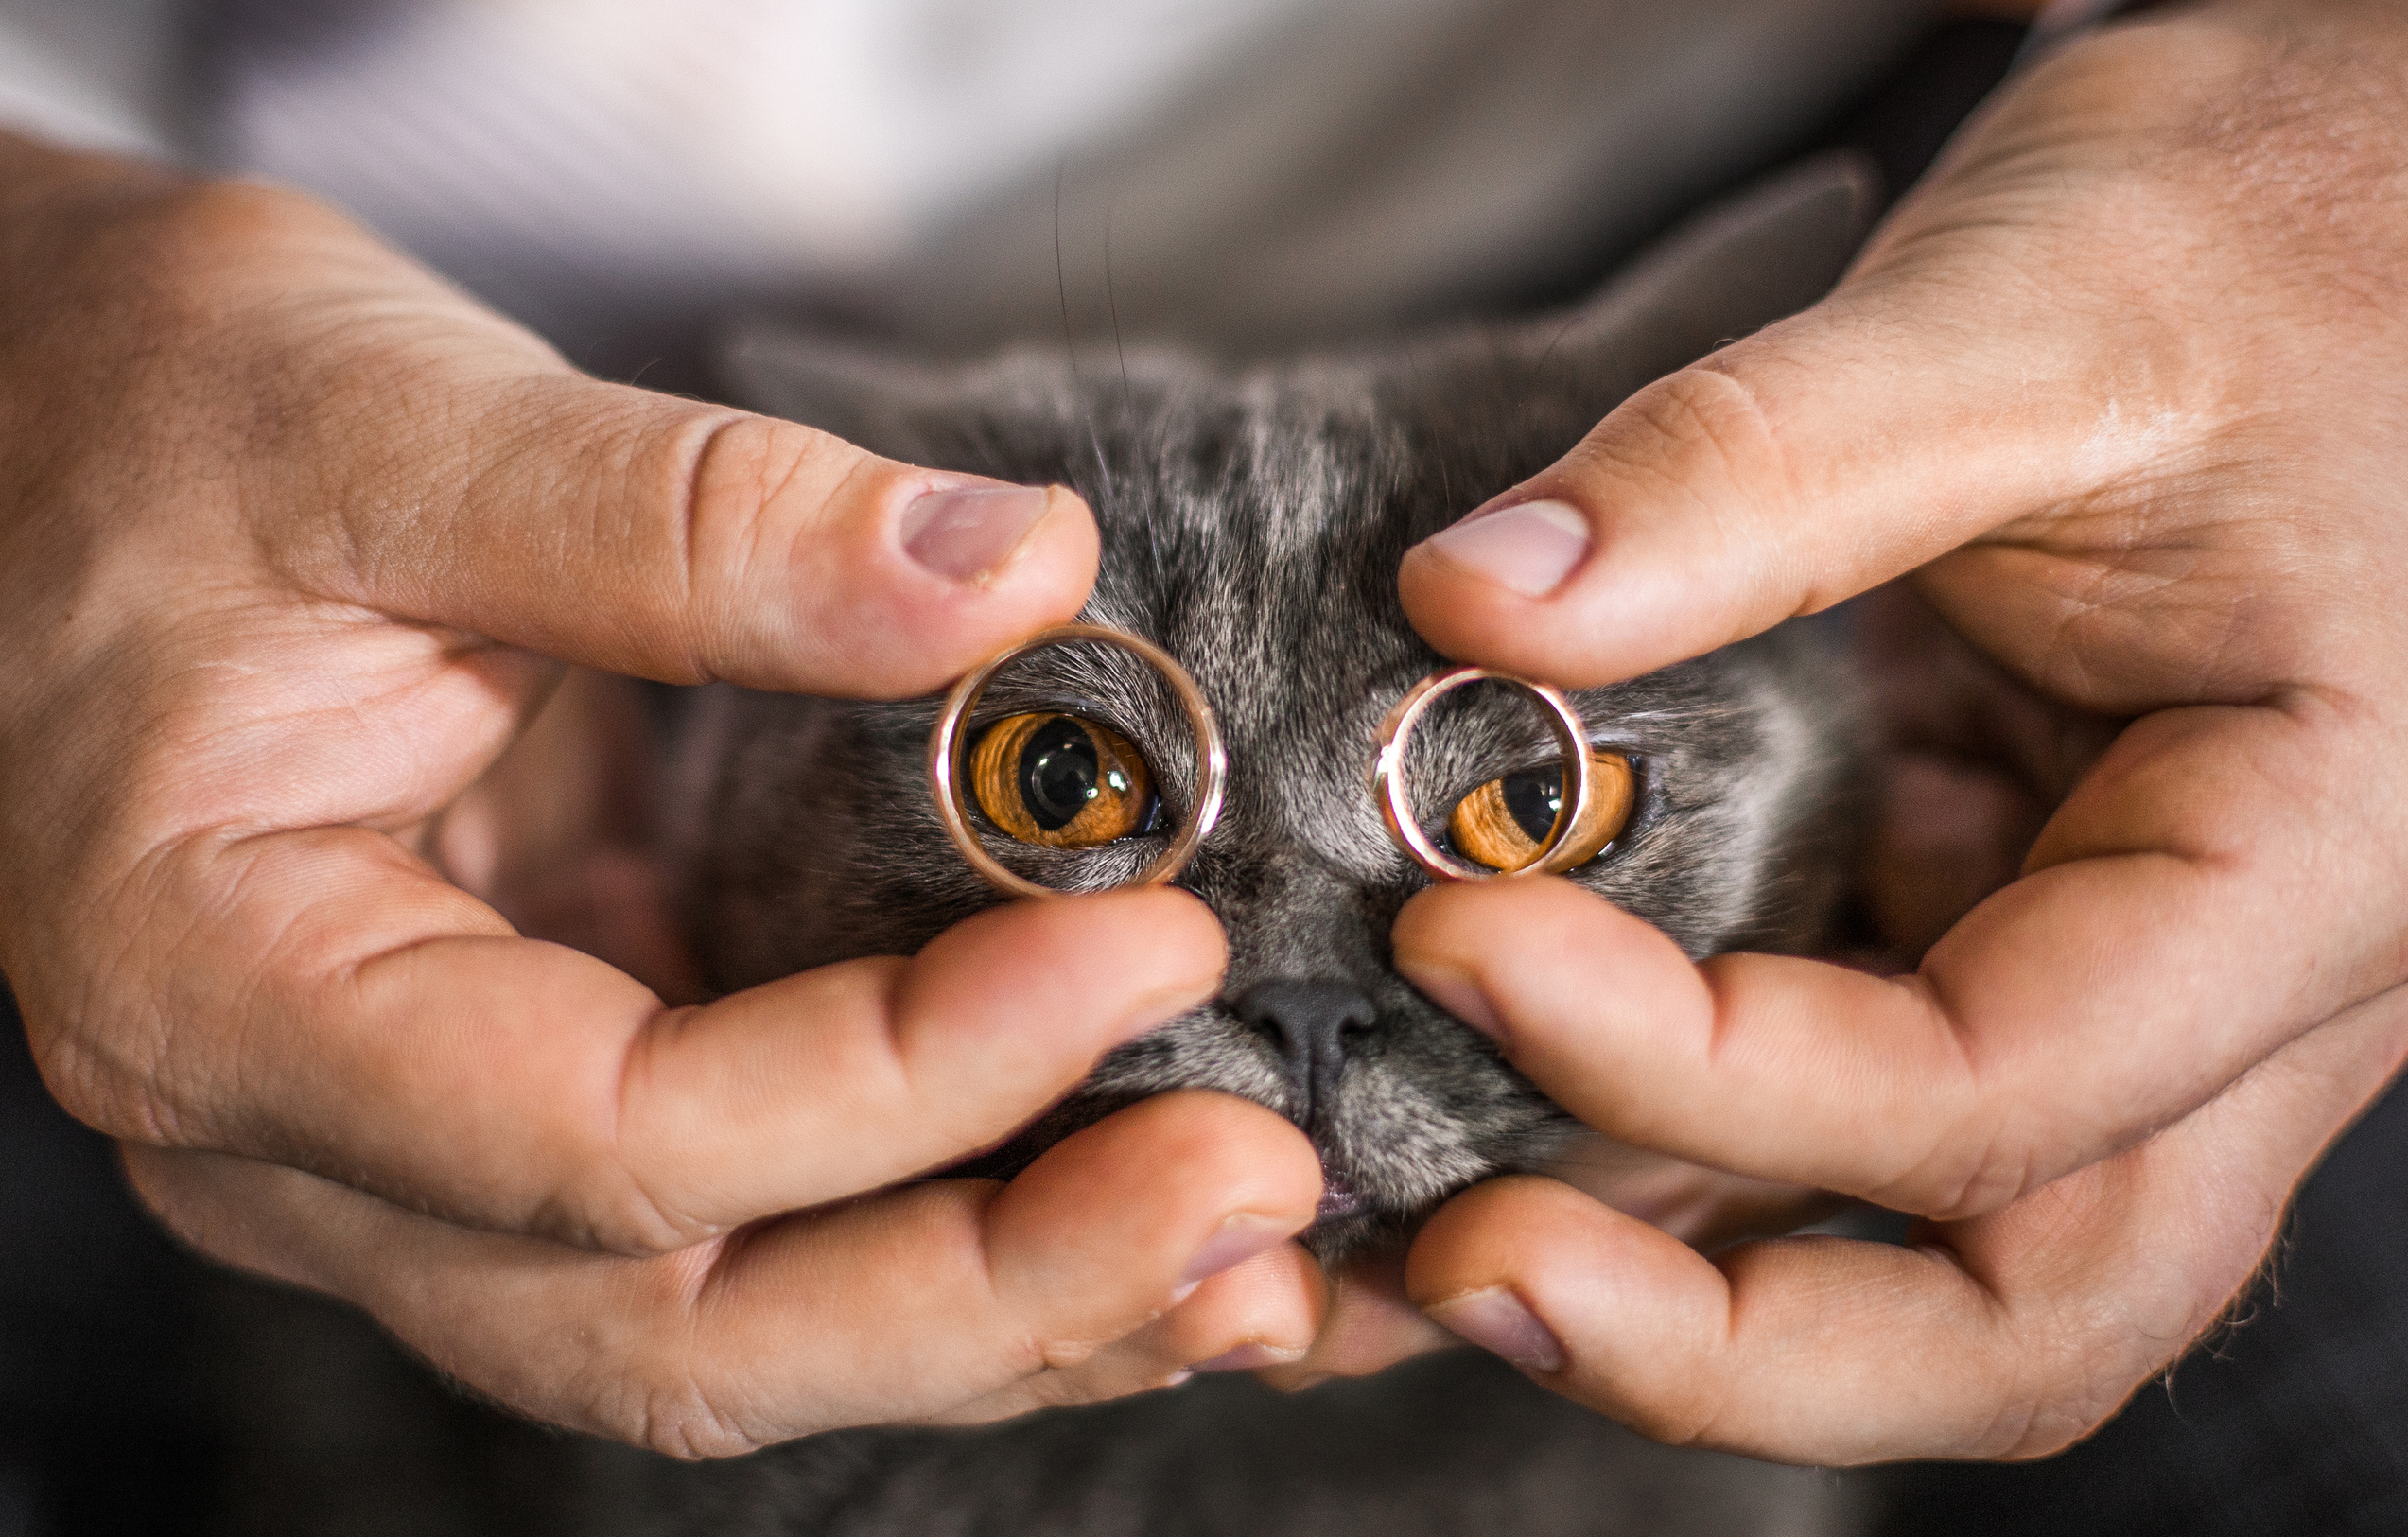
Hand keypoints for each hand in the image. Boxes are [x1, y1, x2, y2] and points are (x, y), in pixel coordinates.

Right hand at [0, 133, 1324, 1449]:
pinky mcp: (540, 1072)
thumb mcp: (380, 417)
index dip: (897, 1082)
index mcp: (227, 990)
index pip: (604, 1141)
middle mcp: (319, 1135)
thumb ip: (688, 517)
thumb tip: (1014, 577)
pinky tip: (1130, 1194)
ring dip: (1002, 1307)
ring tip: (1254, 1248)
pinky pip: (756, 1221)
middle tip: (1259, 1191)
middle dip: (992, 1285)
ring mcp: (430, 1137)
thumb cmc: (141, 411)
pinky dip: (953, 1226)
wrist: (28, 428)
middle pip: (682, 1323)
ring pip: (732, 1323)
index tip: (1144, 952)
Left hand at [1384, 0, 2407, 1461]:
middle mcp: (2228, 983)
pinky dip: (1678, 1132)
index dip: (1705, 1073)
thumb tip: (1478, 605)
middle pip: (2012, 1309)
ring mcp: (2111, 964)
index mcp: (2304, 871)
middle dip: (1726, 1348)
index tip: (1460, 943)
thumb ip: (1759, 466)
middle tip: (1459, 1268)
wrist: (2383, 183)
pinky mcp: (2006, 909)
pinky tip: (1498, 1087)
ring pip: (1931, 1248)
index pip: (1991, 1093)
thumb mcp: (2041, 312)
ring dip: (1678, 1277)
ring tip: (1417, 1239)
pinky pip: (1852, 1094)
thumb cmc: (2296, 222)